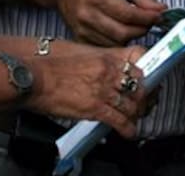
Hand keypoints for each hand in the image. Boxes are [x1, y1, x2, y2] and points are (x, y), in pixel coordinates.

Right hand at [27, 46, 149, 137]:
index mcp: (107, 56)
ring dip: (137, 114)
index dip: (148, 69)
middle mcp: (109, 72)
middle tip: (146, 102)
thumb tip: (112, 68)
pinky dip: (128, 128)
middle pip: (141, 84)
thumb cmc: (51, 66)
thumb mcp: (81, 53)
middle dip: (147, 95)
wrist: (34, 79)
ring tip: (135, 118)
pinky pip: (119, 120)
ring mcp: (104, 90)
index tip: (150, 77)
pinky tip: (129, 132)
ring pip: (133, 104)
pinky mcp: (95, 108)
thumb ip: (100, 59)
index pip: (139, 58)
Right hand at [55, 0, 166, 45]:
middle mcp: (87, 15)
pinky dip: (118, 42)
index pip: (128, 14)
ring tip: (136, 25)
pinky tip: (122, 31)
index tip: (159, 16)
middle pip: (122, 33)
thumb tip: (161, 8)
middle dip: (142, 30)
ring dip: (131, 37)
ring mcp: (81, 29)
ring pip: (114, 43)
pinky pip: (104, 47)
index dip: (148, 18)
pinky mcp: (79, 39)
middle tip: (150, 22)